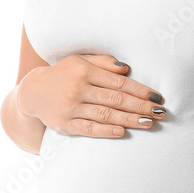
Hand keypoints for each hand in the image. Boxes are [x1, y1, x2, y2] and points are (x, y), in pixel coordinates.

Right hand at [16, 55, 166, 137]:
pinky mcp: (65, 125)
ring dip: (129, 120)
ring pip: (105, 115)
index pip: (118, 83)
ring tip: (149, 123)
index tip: (157, 97)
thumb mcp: (80, 61)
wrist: (32, 92)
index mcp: (84, 71)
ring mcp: (71, 108)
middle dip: (140, 107)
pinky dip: (107, 131)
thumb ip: (104, 63)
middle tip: (161, 112)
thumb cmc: (64, 75)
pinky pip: (90, 129)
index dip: (140, 91)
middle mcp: (78, 89)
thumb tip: (127, 70)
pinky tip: (123, 132)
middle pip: (115, 100)